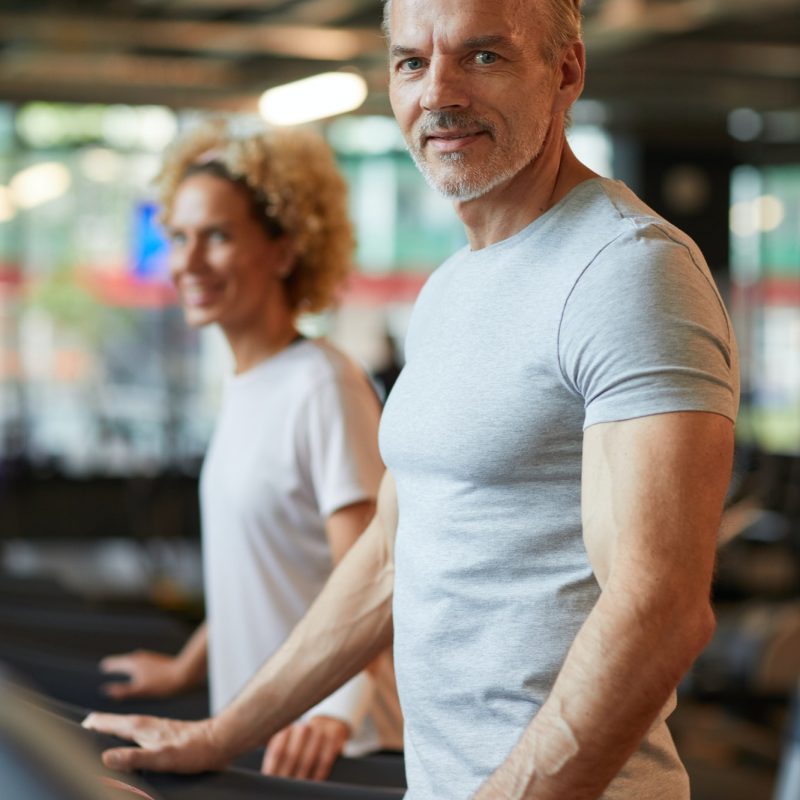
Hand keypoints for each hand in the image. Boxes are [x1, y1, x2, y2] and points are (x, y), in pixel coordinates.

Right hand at [82, 713, 227, 773]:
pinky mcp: (159, 735)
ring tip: (90, 744)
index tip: (67, 734)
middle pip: (108, 724)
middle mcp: (142, 724)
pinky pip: (131, 736)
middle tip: (72, 741)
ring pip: (119, 729)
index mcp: (138, 726)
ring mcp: (151, 728)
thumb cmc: (193, 750)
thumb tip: (105, 757)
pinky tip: (121, 750)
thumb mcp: (161, 757)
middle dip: (91, 730)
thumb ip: (133, 757)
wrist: (217, 742)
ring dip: (105, 734)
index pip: (102, 721)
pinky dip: (119, 740)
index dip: (85, 727)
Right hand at [99, 650, 185, 699]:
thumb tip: (105, 691)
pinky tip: (142, 673)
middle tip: (109, 666)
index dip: (109, 665)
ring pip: (135, 661)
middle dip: (117, 664)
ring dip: (128, 665)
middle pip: (125, 660)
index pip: (116, 662)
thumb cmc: (162, 683)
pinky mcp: (159, 662)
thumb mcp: (140, 690)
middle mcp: (141, 657)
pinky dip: (137, 667)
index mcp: (133, 662)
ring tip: (123, 670)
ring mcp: (150, 658)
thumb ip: (122, 691)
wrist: (186, 673)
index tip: (102, 666)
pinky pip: (143, 664)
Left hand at [261, 715, 349, 780]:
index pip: (277, 750)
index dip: (273, 768)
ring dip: (302, 776)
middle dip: (286, 775)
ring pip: (308, 757)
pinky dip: (319, 773)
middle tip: (283, 789)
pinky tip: (314, 782)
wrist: (328, 727)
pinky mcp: (334, 735)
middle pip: (291, 754)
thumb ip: (278, 756)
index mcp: (287, 728)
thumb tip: (264, 777)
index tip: (270, 781)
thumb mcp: (289, 744)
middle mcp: (302, 727)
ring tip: (298, 788)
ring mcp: (319, 730)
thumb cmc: (302, 744)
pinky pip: (326, 759)